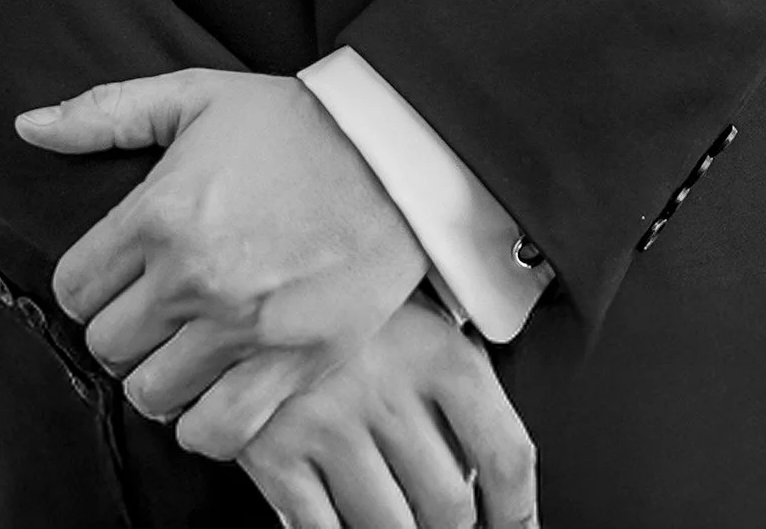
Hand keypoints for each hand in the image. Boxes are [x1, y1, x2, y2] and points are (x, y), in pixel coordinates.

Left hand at [17, 69, 424, 452]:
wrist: (396, 154)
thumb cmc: (293, 122)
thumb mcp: (196, 95)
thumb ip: (105, 113)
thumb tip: (27, 127)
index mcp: (159, 212)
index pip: (73, 288)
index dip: (90, 285)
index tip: (119, 277)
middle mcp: (192, 277)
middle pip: (107, 346)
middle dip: (124, 330)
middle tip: (156, 311)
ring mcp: (242, 327)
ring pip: (151, 395)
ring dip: (161, 376)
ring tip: (187, 348)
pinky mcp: (293, 364)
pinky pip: (216, 433)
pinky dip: (205, 424)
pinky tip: (217, 389)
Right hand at [241, 295, 539, 528]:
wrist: (246, 264)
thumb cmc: (344, 296)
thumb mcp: (416, 316)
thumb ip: (456, 386)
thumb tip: (482, 476)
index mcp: (438, 352)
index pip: (505, 454)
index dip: (519, 514)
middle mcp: (387, 389)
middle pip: (449, 506)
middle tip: (441, 522)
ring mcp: (328, 422)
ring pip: (388, 528)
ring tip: (394, 518)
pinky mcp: (273, 451)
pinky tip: (340, 518)